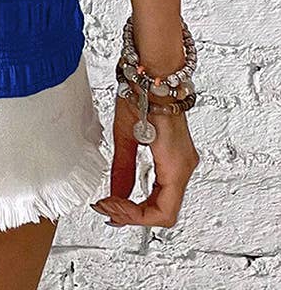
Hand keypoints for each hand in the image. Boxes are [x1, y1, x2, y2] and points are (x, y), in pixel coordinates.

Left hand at [91, 92, 199, 227]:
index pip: (162, 212)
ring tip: (112, 202)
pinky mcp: (177, 156)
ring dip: (139, 207)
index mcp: (175, 164)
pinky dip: (146, 195)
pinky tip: (127, 193)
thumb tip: (115, 196)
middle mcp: (184, 166)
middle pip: (164, 211)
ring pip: (166, 201)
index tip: (109, 206)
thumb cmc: (144, 93)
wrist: (158, 72)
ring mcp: (183, 162)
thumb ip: (122, 168)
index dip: (134, 217)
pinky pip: (165, 187)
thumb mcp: (125, 133)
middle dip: (133, 214)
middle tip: (106, 208)